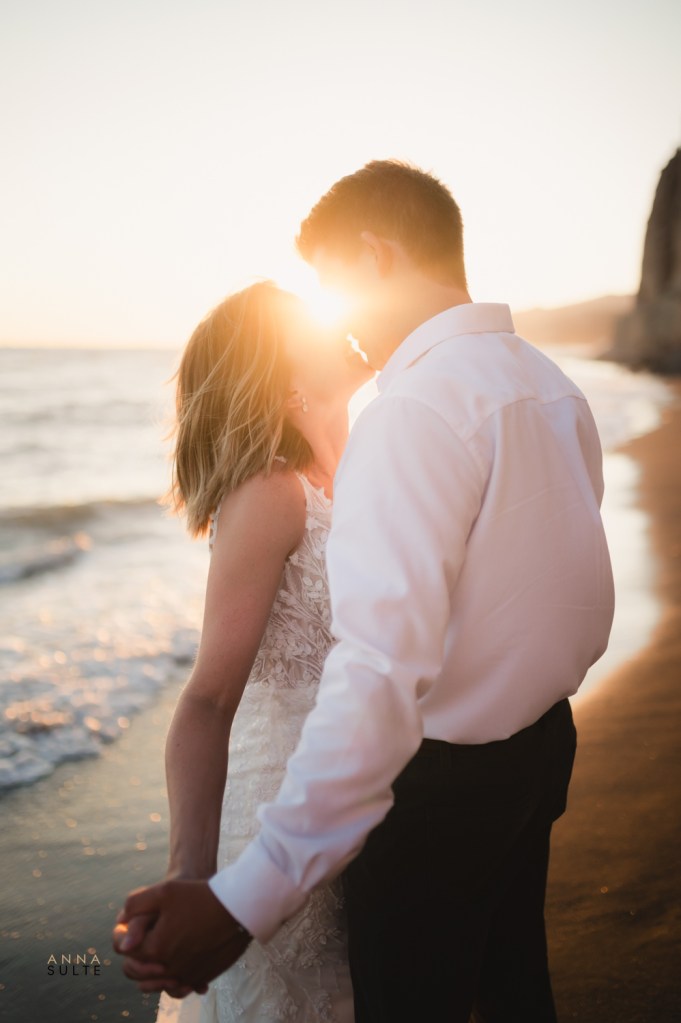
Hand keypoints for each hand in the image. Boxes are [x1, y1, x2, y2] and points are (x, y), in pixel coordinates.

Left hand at [113, 879, 250, 993]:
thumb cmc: (199, 896)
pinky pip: (179, 985)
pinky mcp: (201, 977)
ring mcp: (186, 976)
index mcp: (155, 948)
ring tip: (157, 950)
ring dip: (151, 969)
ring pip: (156, 982)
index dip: (121, 934)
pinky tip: (177, 959)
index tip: (125, 924)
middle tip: (141, 938)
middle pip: (136, 971)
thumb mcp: (164, 891)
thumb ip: (134, 908)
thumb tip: (122, 940)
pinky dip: (174, 976)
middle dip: (134, 955)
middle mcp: (168, 968)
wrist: (237, 907)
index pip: (123, 949)